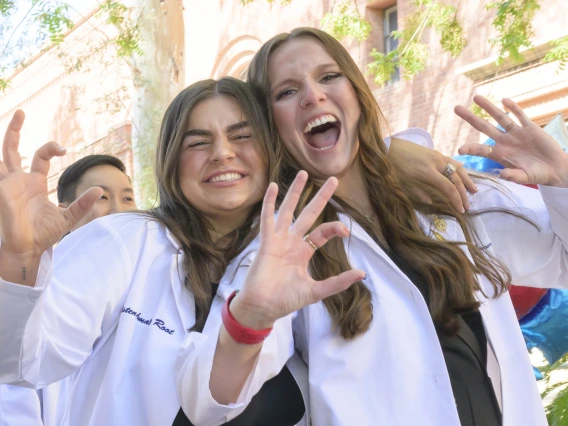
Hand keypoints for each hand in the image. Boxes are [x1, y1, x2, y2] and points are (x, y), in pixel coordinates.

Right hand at [0, 111, 101, 280]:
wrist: (29, 249)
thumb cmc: (44, 234)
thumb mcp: (68, 217)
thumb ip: (82, 203)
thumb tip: (100, 190)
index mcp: (34, 183)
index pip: (40, 157)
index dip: (50, 148)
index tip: (63, 148)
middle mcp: (18, 180)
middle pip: (12, 149)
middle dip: (15, 129)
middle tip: (22, 111)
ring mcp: (7, 185)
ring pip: (1, 156)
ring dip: (5, 139)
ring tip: (12, 118)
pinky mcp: (2, 191)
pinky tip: (0, 157)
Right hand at [230, 171, 364, 328]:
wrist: (263, 307)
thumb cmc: (285, 300)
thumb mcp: (316, 291)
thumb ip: (337, 282)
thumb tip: (362, 274)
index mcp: (303, 252)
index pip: (322, 232)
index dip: (334, 228)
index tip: (346, 231)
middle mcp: (292, 242)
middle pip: (309, 214)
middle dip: (321, 197)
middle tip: (333, 180)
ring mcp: (278, 240)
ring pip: (288, 210)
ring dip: (295, 192)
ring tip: (303, 174)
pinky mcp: (267, 242)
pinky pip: (268, 219)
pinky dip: (270, 203)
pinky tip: (274, 187)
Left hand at [389, 137, 476, 211]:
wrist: (388, 147)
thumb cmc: (393, 166)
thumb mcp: (403, 183)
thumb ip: (418, 193)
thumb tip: (431, 203)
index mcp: (428, 172)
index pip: (448, 187)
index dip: (456, 200)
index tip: (461, 210)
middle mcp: (436, 162)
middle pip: (456, 179)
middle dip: (463, 194)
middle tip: (468, 206)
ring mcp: (437, 155)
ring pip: (458, 168)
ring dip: (467, 180)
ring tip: (474, 190)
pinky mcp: (436, 152)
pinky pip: (453, 161)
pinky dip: (461, 169)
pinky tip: (464, 175)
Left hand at [455, 95, 567, 186]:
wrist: (554, 167)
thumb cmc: (537, 174)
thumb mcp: (524, 178)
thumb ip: (513, 176)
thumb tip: (502, 175)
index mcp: (499, 154)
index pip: (481, 150)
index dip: (471, 149)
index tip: (459, 150)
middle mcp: (504, 141)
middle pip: (484, 127)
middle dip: (470, 118)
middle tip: (456, 108)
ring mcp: (516, 133)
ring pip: (500, 117)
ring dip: (488, 107)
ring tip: (476, 98)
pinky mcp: (530, 128)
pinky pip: (520, 116)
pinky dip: (513, 108)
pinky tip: (504, 101)